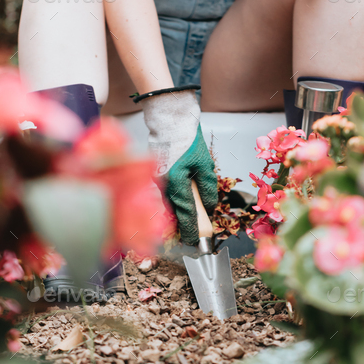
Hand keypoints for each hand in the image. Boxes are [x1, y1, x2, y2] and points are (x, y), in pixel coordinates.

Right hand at [166, 125, 217, 245]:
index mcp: (176, 183)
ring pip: (169, 204)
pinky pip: (165, 195)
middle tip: (191, 237)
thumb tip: (208, 207)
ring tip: (188, 222)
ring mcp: (157, 181)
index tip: (193, 242)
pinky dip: (174, 202)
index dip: (190, 230)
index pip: (185, 213)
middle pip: (174, 212)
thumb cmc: (187, 140)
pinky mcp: (155, 177)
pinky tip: (181, 203)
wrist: (169, 122)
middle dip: (183, 225)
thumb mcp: (205, 165)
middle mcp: (163, 185)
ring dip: (179, 213)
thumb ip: (207, 188)